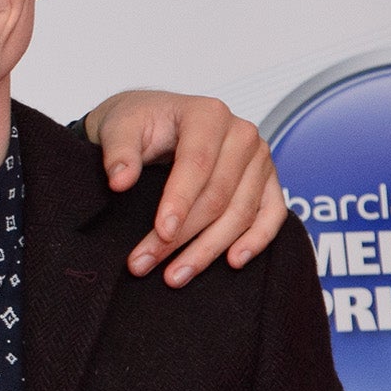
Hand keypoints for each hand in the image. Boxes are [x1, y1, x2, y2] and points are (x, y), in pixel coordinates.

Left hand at [79, 89, 287, 285]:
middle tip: (145, 264)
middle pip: (218, 195)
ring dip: (209, 249)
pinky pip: (271, 214)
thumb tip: (119, 181)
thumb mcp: (119, 126)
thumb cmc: (139, 122)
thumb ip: (118, 151)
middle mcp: (241, 134)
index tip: (160, 233)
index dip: (179, 202)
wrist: (155, 119)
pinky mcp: (266, 180)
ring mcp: (259, 158)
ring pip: (241, 212)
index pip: (197, 165)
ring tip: (175, 275)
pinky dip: (256, 240)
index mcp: (208, 115)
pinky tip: (233, 261)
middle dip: (182, 236)